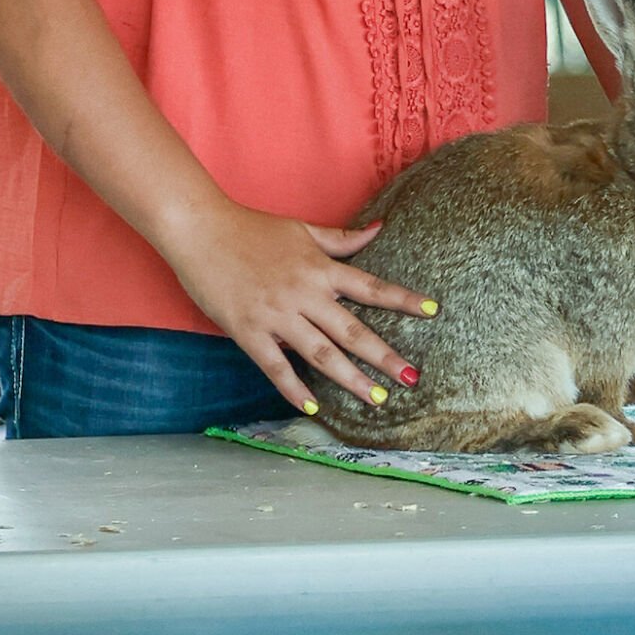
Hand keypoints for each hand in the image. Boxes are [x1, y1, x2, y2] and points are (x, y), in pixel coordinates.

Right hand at [167, 200, 435, 415]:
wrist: (201, 230)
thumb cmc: (252, 228)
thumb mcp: (301, 229)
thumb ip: (341, 238)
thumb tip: (380, 228)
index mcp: (319, 268)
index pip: (370, 286)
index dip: (402, 299)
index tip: (433, 311)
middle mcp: (304, 293)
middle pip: (352, 328)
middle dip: (384, 354)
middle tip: (413, 378)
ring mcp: (276, 315)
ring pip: (320, 353)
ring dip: (350, 378)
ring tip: (376, 398)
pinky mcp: (248, 331)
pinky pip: (275, 366)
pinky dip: (293, 387)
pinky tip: (312, 406)